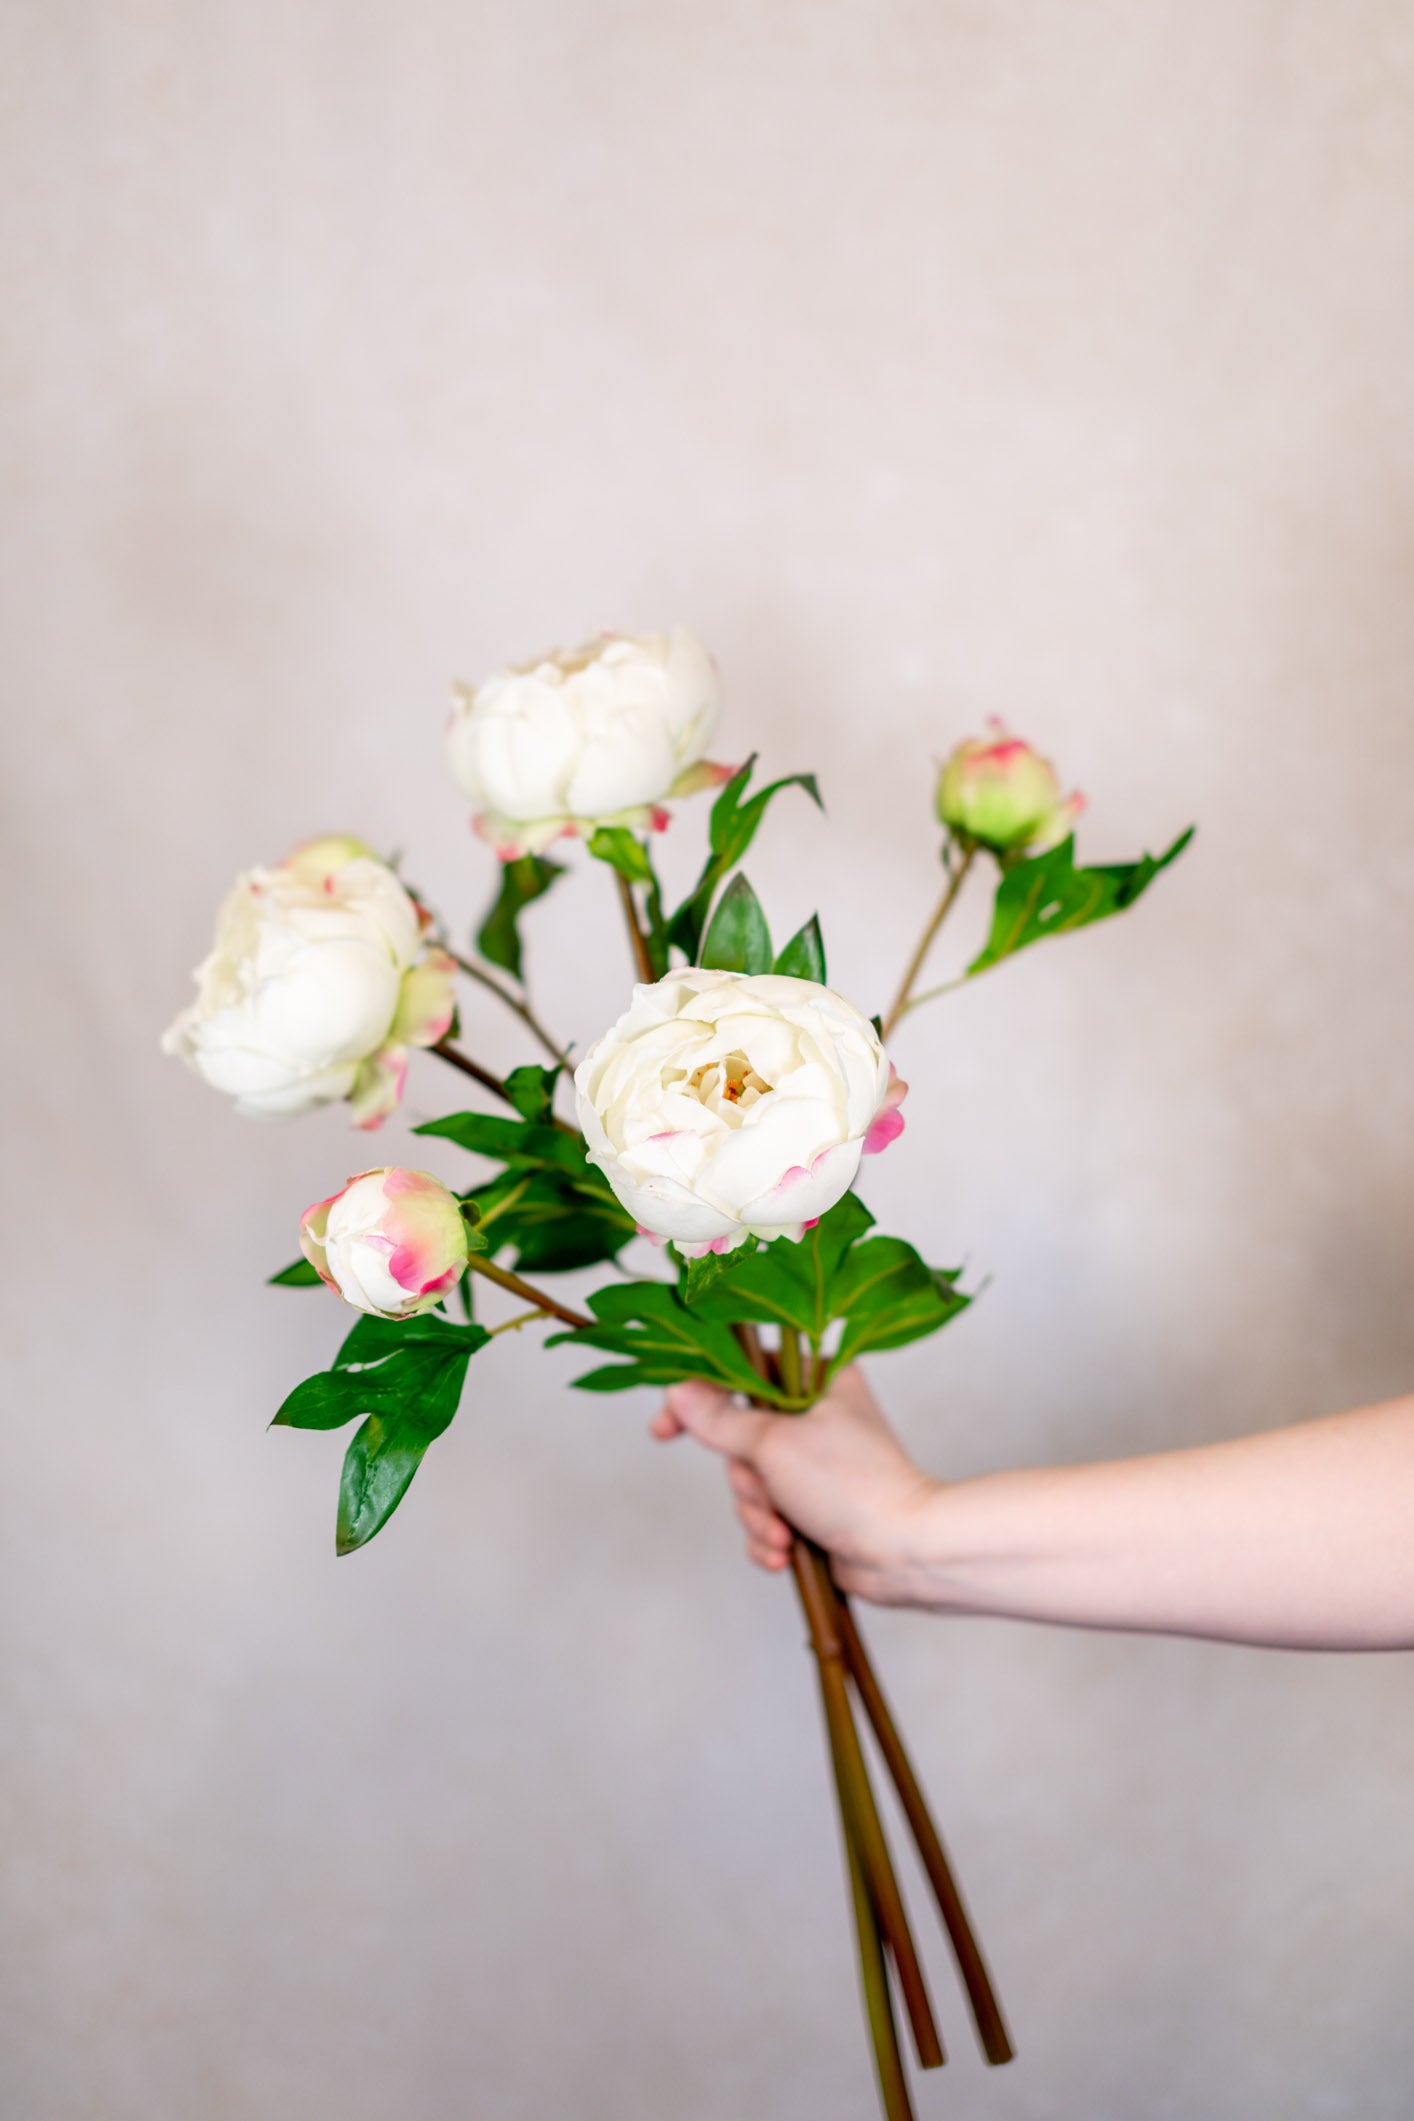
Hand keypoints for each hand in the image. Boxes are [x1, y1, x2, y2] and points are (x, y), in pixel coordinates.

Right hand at [649, 1365, 939, 1603]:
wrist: (905, 1553)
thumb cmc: (853, 1485)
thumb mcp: (773, 1444)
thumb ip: (720, 1419)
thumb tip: (679, 1393)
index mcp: (817, 1379)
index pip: (738, 1374)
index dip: (696, 1401)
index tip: (664, 1431)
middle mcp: (816, 1415)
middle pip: (737, 1439)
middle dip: (746, 1483)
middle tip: (768, 1498)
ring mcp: (814, 1462)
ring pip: (749, 1484)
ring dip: (758, 1516)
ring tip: (784, 1536)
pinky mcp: (813, 1504)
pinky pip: (766, 1516)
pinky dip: (769, 1537)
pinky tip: (785, 1554)